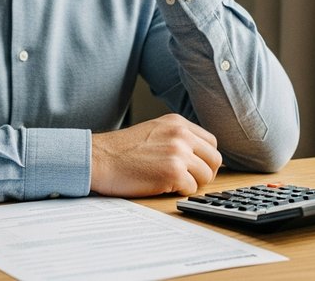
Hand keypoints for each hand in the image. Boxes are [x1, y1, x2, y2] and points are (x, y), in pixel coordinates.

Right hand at [90, 114, 221, 196]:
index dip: (205, 158)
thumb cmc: (121, 150)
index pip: (211, 142)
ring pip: (206, 175)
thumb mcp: (154, 130)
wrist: (99, 159)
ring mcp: (179, 153)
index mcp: (178, 123)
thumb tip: (199, 155)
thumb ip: (177, 137)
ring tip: (173, 183)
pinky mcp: (173, 173)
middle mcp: (181, 135)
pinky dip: (180, 192)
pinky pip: (192, 188)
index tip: (196, 167)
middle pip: (215, 159)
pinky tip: (163, 187)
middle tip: (189, 180)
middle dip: (205, 173)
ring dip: (193, 183)